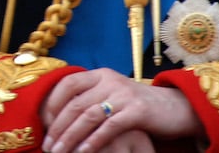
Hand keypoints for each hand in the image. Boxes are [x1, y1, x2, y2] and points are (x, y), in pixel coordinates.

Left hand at [38, 68, 202, 152]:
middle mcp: (109, 80)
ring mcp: (123, 94)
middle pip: (75, 103)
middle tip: (48, 146)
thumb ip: (90, 99)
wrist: (174, 107)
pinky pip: (109, 127)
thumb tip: (58, 116)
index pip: (67, 84)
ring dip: (71, 137)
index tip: (44, 124)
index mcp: (100, 74)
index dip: (52, 104)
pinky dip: (93, 141)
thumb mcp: (111, 95)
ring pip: (88, 116)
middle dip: (58, 127)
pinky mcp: (137, 111)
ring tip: (59, 152)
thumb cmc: (136, 105)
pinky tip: (83, 152)